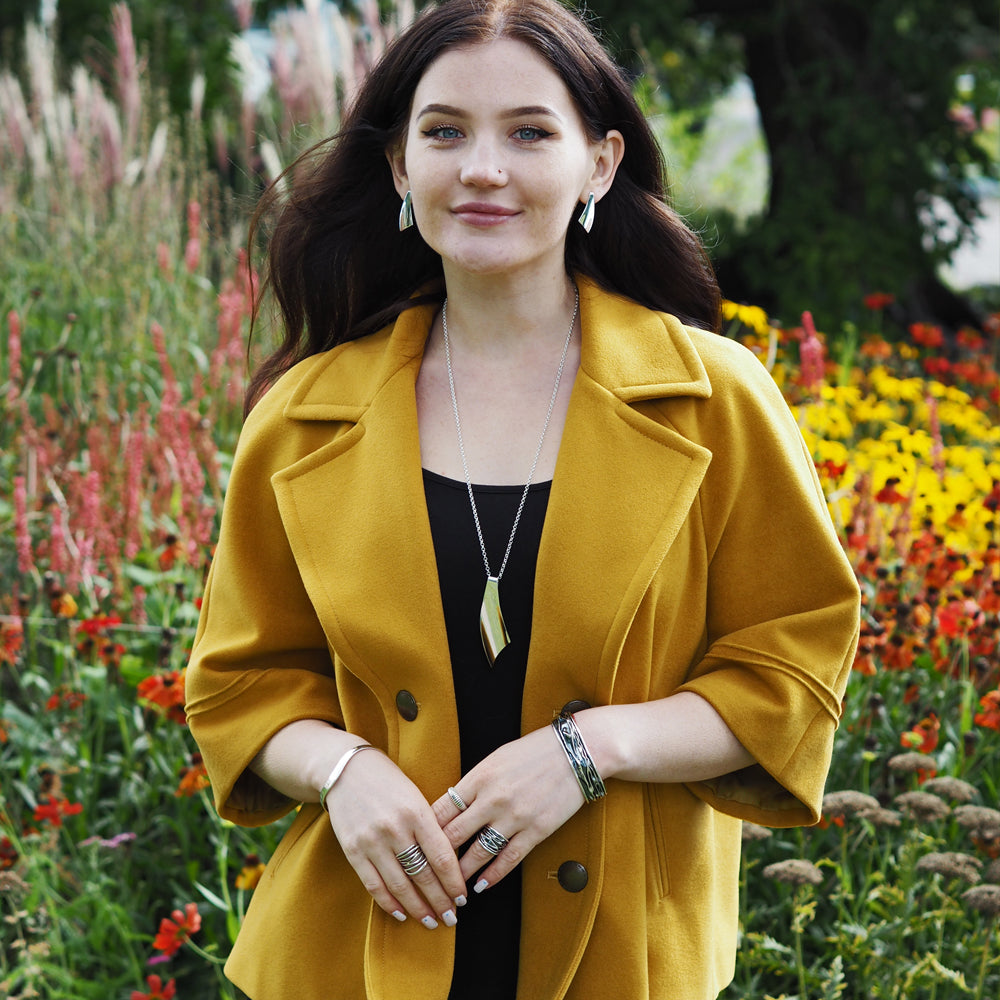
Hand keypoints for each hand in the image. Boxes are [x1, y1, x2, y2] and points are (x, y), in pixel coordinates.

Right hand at [325, 751, 467, 927]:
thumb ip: (430, 826)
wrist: (345, 770)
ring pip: (399, 885)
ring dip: (417, 907)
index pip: (441, 856)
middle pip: (423, 875)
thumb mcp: (416, 796)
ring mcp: (372, 841)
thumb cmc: (388, 782)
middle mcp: (395, 828)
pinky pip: (373, 884)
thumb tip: (448, 863)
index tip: (462, 898)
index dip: (454, 882)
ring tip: (430, 921)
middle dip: (439, 900)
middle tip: (451, 918)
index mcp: (417, 811)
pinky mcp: (353, 850)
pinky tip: (401, 913)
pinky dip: (388, 902)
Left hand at [430, 724, 584, 891]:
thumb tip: (453, 805)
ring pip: (479, 852)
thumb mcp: (495, 759)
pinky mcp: (536, 830)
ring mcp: (514, 816)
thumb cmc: (533, 752)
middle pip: (455, 835)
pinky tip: (482, 885)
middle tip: (427, 873)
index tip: (418, 844)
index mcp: (479, 777)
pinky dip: (492, 875)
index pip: (442, 809)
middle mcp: (493, 798)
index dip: (426, 830)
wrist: (574, 752)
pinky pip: (508, 859)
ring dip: (462, 873)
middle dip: (438, 857)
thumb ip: (474, 783)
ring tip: (452, 887)